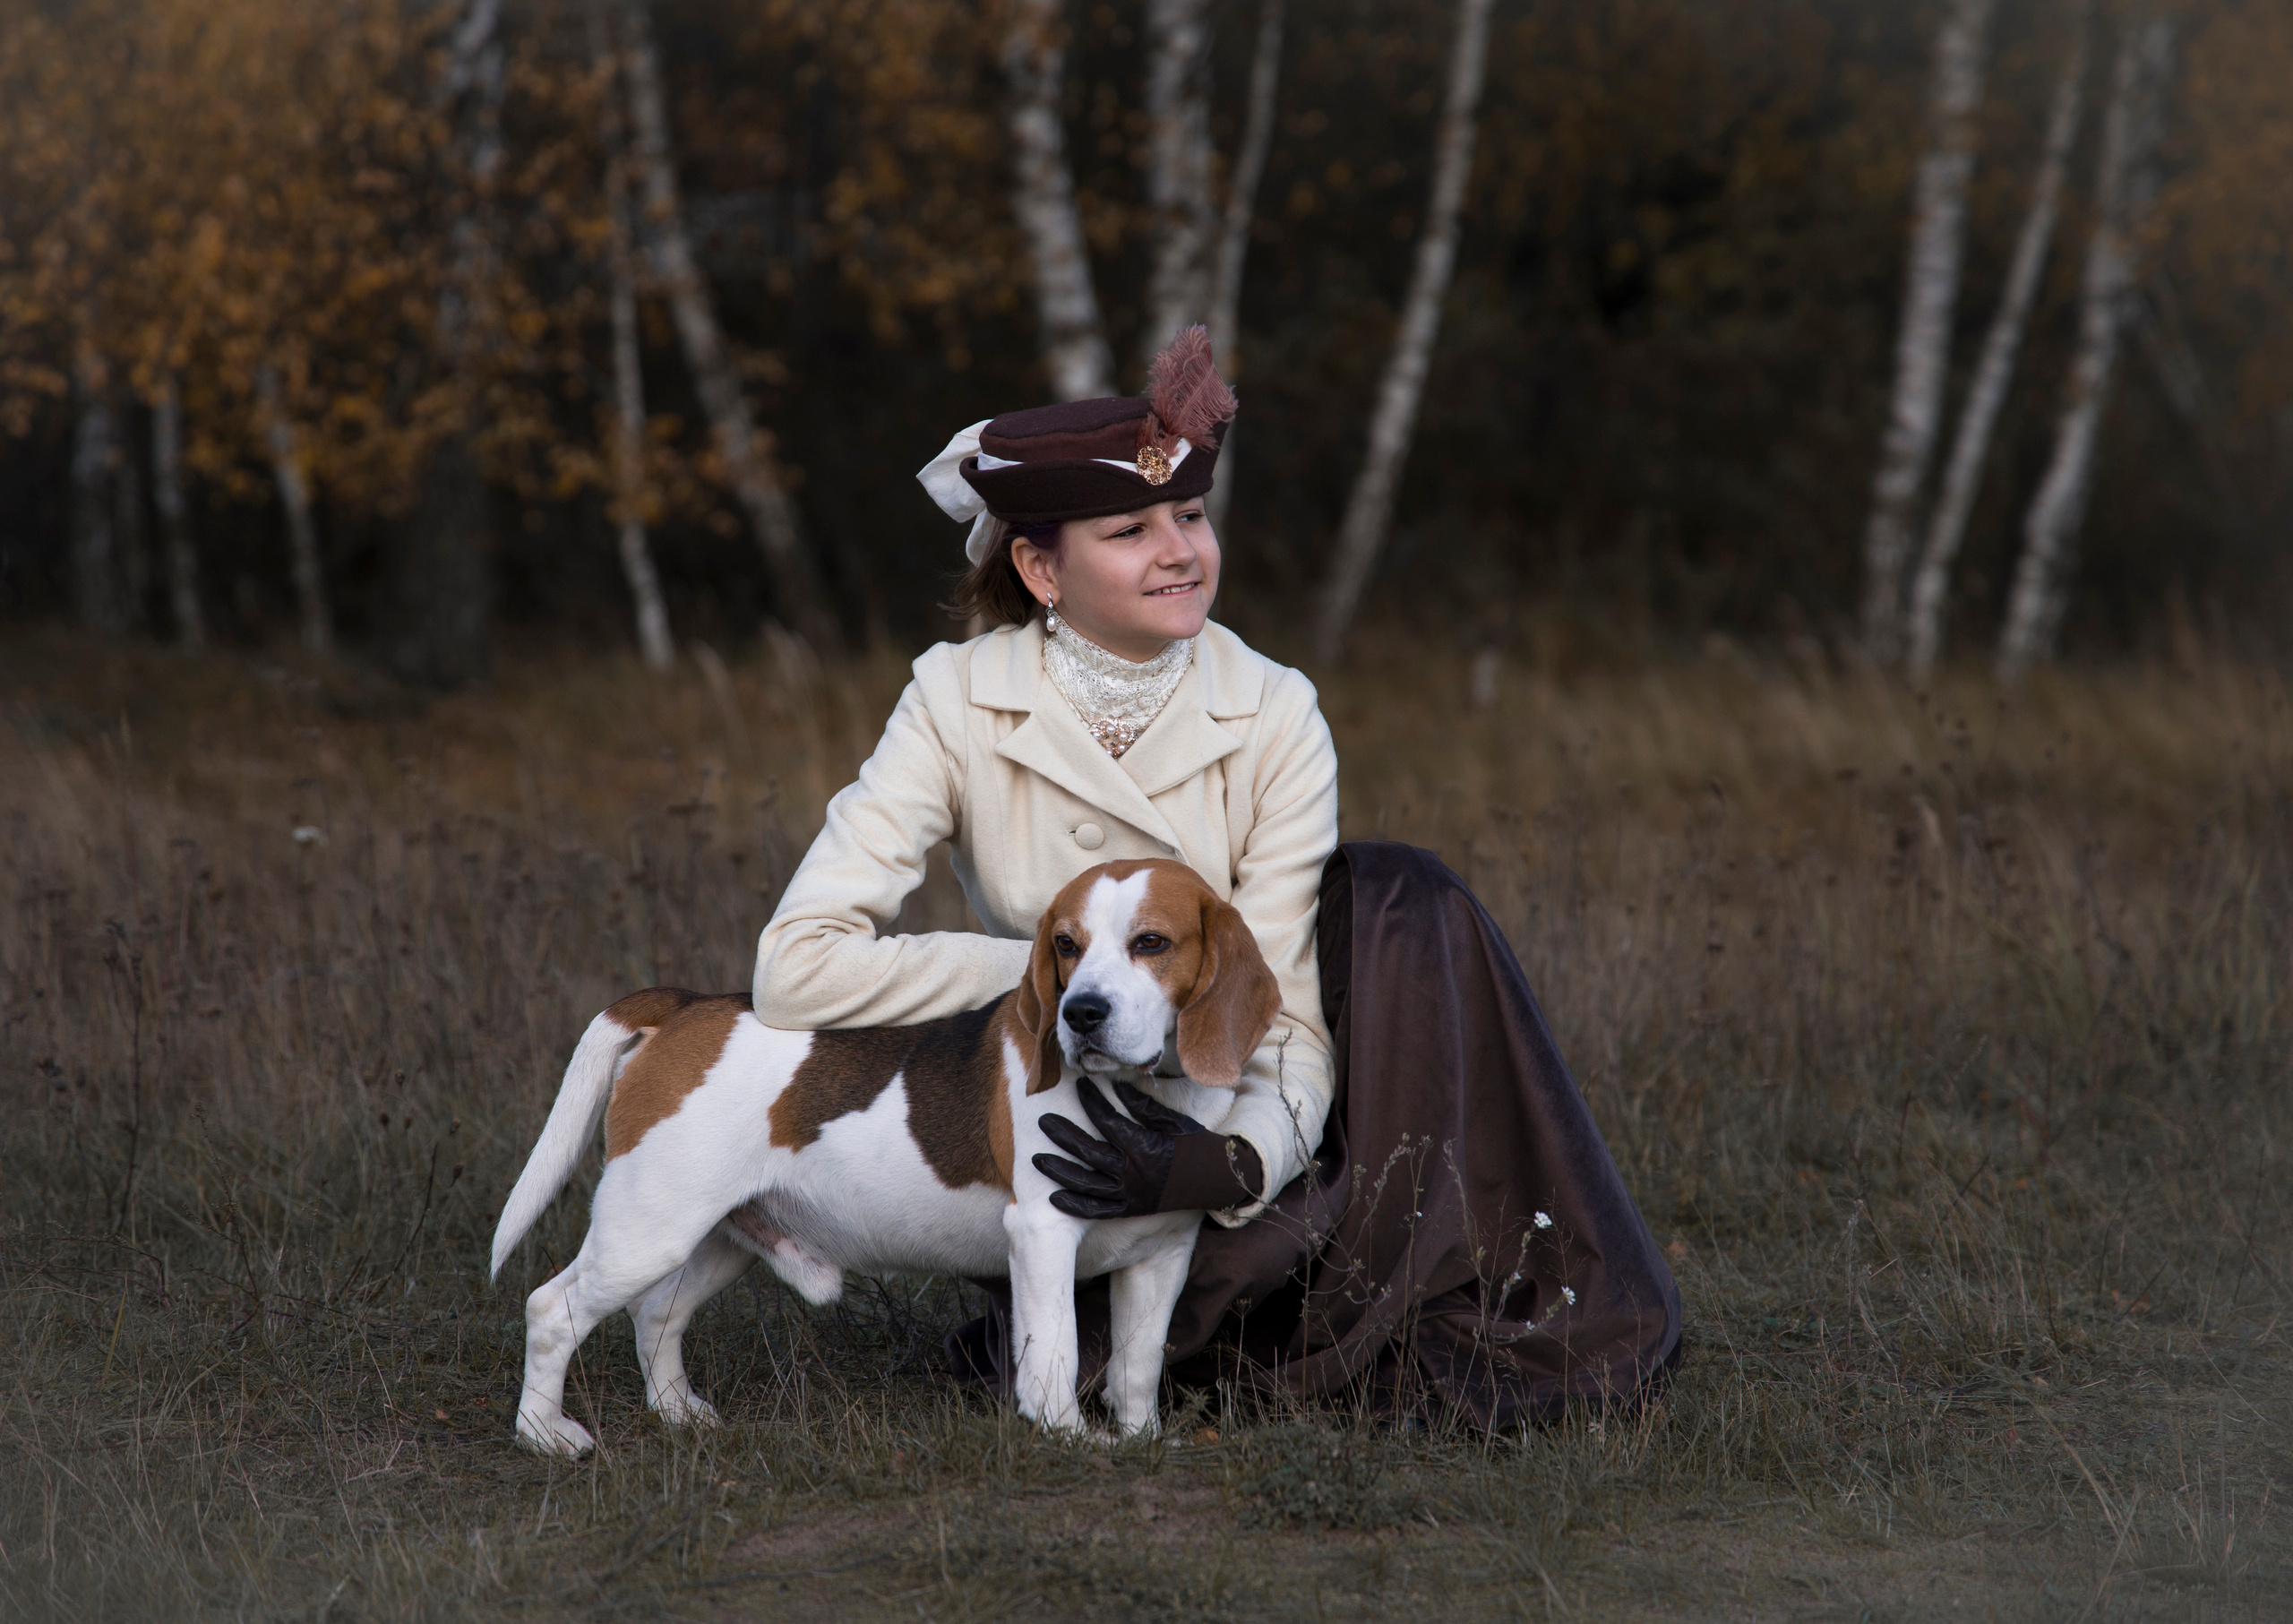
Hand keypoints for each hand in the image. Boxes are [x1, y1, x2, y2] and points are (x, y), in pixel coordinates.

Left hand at [1032, 1077, 1261, 1217]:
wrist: (1216, 1180)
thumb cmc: (1195, 1144)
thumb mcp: (1172, 1119)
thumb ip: (1142, 1105)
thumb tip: (1115, 1083)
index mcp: (1144, 1146)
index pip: (1109, 1121)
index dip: (1092, 1102)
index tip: (1079, 1086)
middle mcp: (1133, 1173)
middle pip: (1089, 1153)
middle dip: (1064, 1136)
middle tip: (1043, 1121)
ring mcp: (1131, 1194)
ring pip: (1087, 1184)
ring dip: (1060, 1172)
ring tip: (1037, 1160)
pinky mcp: (1131, 1210)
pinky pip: (1098, 1211)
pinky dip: (1076, 1206)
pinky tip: (1055, 1197)